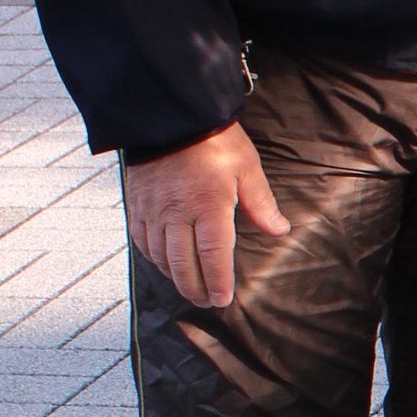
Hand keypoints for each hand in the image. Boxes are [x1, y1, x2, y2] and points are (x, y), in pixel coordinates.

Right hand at [122, 124, 289, 310]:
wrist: (170, 114)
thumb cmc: (213, 139)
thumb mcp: (246, 167)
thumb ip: (261, 204)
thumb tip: (279, 231)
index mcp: (208, 205)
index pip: (213, 256)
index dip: (218, 282)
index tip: (222, 300)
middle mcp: (177, 212)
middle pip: (184, 264)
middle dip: (196, 289)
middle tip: (207, 302)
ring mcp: (154, 209)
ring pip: (162, 257)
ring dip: (176, 278)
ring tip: (190, 289)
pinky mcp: (138, 203)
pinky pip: (143, 241)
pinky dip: (156, 259)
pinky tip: (166, 264)